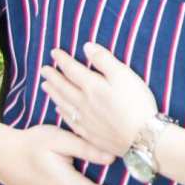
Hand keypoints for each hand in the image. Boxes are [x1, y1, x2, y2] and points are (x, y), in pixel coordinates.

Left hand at [42, 44, 157, 158]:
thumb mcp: (124, 74)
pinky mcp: (90, 134)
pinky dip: (62, 113)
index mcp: (92, 86)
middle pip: (64, 87)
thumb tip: (86, 47)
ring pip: (63, 104)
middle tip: (43, 70)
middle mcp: (84, 103)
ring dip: (53, 94)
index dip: (62, 60)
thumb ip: (104, 60)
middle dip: (53, 77)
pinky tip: (60, 110)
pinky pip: (70, 120)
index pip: (72, 70)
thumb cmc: (136, 102)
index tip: (53, 53)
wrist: (141, 137)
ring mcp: (85, 120)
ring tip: (45, 87)